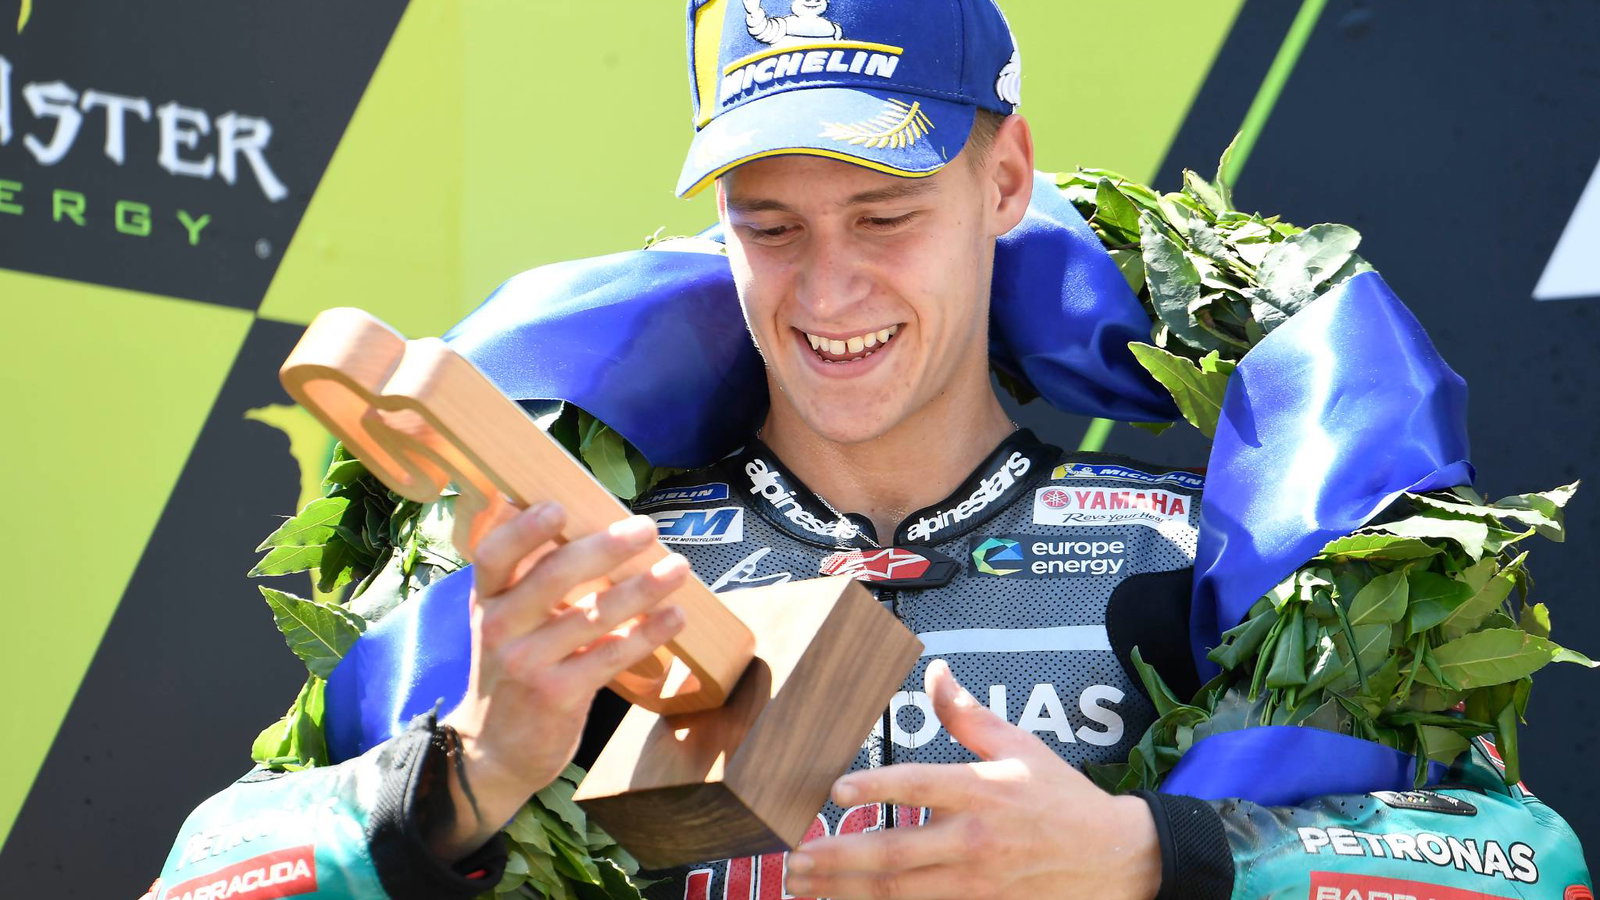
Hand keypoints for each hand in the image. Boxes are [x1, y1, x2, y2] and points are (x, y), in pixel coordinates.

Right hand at [433, 503, 688, 858]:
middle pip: (553, 576)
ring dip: (642, 588)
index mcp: (487, 601)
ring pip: (592, 615)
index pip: (494, 555)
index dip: (523, 529)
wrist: (494, 751)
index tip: (558, 505)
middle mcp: (500, 629)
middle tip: (647, 529)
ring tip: (678, 568)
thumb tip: (595, 529)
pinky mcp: (557, 695)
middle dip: (605, 548)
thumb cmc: (513, 673)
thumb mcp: (507, 625)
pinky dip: (648, 633)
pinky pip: (611, 656)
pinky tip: (675, 616)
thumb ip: (535, 583)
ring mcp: (527, 664)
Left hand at [784, 660, 1162, 899]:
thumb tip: (936, 672)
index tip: (835, 789)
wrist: (1114, 859)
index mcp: (982, 791)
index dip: (877, 787)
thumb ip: (968, 715)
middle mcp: (975, 840)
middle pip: (896, 853)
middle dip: (839, 858)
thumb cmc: (1062, 798)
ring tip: (803, 887)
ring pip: (900, 893)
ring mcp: (977, 883)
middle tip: (795, 859)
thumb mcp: (1020, 746)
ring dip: (846, 893)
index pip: (920, 785)